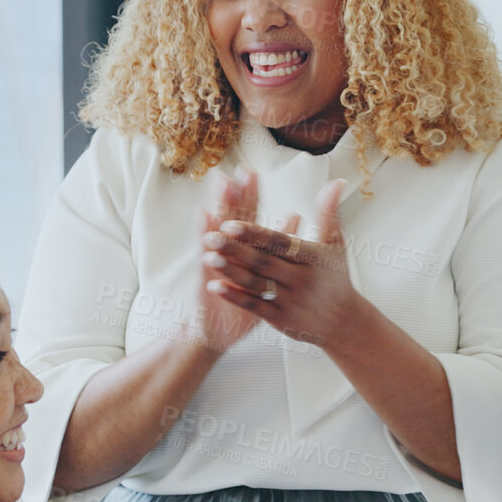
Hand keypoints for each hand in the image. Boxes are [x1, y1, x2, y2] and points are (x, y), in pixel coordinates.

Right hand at [193, 169, 263, 352]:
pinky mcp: (206, 275)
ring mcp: (214, 260)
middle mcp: (226, 250)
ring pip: (216, 229)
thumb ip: (281, 243)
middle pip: (230, 217)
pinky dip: (204, 236)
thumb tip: (296, 215)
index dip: (248, 195)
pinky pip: (206, 253)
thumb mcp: (267, 275)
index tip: (251, 172)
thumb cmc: (247, 301)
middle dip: (235, 194)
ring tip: (224, 183)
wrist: (220, 331)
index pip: (245, 215)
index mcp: (242, 248)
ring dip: (220, 206)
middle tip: (239, 170)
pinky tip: (205, 219)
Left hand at [203, 179, 358, 345]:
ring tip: (208, 257)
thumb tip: (335, 182)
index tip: (232, 223)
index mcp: (314, 259)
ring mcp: (291, 302)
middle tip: (211, 236)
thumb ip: (328, 213)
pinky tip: (215, 285)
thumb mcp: (336, 244)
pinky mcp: (280, 319)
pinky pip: (255, 307)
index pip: (281, 243)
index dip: (256, 234)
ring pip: (256, 284)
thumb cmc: (336, 277)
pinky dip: (234, 296)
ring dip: (231, 271)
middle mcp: (302, 280)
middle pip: (264, 263)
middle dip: (236, 250)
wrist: (345, 323)